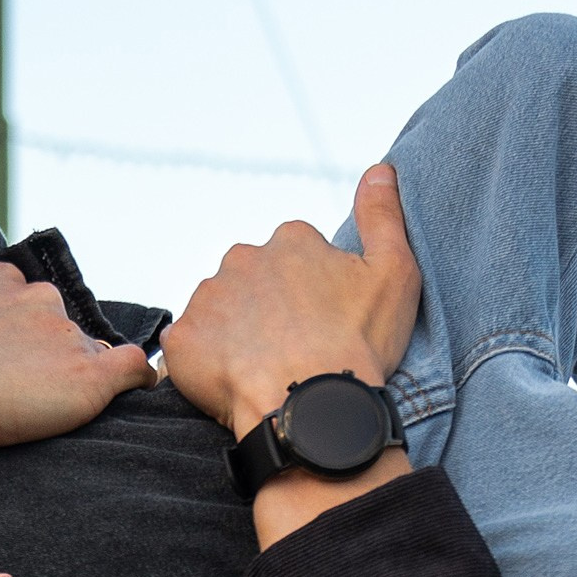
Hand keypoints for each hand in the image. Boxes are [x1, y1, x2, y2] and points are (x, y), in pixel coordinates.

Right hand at [0, 262, 147, 566]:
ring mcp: (65, 335)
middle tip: (18, 388)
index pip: (24, 301)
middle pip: (58, 323)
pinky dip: (138, 379)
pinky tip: (134, 391)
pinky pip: (133, 368)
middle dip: (48, 350)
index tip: (1, 362)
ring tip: (48, 404)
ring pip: (88, 349)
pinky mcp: (89, 373)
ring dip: (74, 373)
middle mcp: (37, 298)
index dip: (18, 335)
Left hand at [161, 164, 421, 438]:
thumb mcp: (394, 273)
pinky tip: (233, 384)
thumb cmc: (359, 345)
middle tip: (291, 352)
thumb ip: (384, 216)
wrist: (314, 407)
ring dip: (234, 335)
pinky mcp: (182, 339)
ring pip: (219, 313)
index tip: (323, 325)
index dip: (309, 294)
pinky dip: (205, 364)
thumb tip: (381, 169)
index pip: (293, 257)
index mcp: (291, 241)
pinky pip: (189, 349)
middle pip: (251, 282)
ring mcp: (208, 297)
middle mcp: (243, 257)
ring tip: (264, 372)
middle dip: (266, 310)